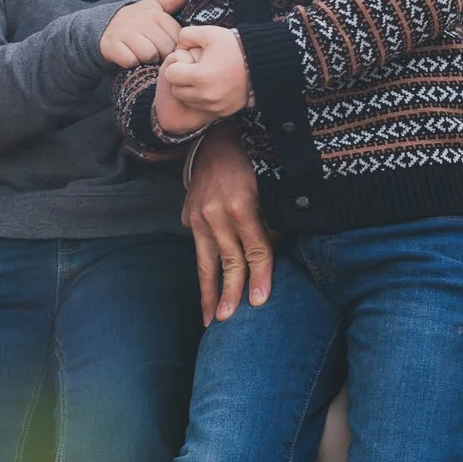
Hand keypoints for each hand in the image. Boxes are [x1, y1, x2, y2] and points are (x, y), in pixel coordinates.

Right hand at [101, 0, 193, 67]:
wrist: (107, 25)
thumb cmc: (139, 20)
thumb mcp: (156, 8)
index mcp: (156, 13)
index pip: (177, 39)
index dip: (173, 47)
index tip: (165, 45)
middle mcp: (142, 20)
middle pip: (164, 48)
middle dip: (161, 55)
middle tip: (154, 52)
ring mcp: (126, 31)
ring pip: (149, 55)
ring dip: (147, 60)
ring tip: (143, 55)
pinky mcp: (112, 45)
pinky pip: (130, 61)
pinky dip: (131, 63)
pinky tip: (130, 56)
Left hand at [161, 26, 248, 119]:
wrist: (262, 65)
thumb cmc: (235, 47)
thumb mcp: (210, 33)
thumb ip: (187, 34)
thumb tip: (178, 46)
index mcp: (199, 76)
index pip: (170, 75)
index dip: (176, 66)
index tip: (186, 61)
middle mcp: (205, 95)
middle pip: (176, 91)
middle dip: (180, 80)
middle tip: (192, 70)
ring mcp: (214, 105)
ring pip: (188, 101)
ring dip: (190, 91)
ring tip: (202, 78)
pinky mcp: (222, 111)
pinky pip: (202, 108)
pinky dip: (202, 99)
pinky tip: (212, 87)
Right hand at [181, 124, 271, 324]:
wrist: (216, 138)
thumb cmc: (252, 162)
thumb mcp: (270, 187)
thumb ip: (272, 223)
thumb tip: (273, 257)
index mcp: (240, 206)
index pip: (254, 250)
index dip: (259, 278)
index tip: (260, 303)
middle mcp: (215, 213)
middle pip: (228, 261)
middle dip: (230, 294)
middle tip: (228, 323)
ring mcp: (198, 216)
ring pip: (206, 262)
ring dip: (209, 292)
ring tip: (210, 319)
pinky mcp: (188, 216)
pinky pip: (199, 249)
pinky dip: (203, 271)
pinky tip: (205, 291)